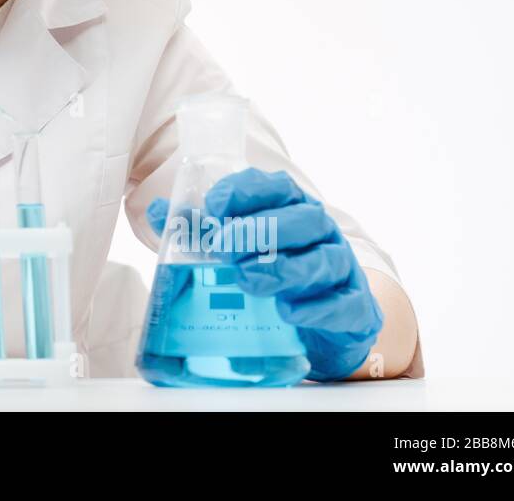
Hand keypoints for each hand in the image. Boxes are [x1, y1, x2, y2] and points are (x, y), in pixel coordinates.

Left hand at [147, 167, 383, 380]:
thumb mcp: (230, 249)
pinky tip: (288, 312)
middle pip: (304, 218)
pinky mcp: (355, 309)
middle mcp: (320, 233)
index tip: (214, 206)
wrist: (319, 327)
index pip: (276, 186)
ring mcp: (342, 269)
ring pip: (323, 260)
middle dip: (263, 229)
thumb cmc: (270, 272)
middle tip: (224, 246)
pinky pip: (345, 304)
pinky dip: (317, 308)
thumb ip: (196, 230)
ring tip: (247, 279)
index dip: (246, 191)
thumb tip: (157, 209)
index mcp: (291, 208)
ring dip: (285, 269)